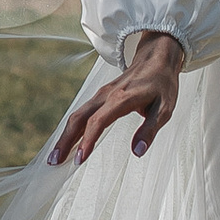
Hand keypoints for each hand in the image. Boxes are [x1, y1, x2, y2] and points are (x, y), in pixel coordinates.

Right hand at [52, 31, 183, 168]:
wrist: (157, 58)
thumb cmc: (162, 84)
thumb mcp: (165, 108)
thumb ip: (150, 130)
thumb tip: (138, 152)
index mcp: (122, 98)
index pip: (98, 121)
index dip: (87, 140)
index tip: (79, 160)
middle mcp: (106, 95)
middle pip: (79, 118)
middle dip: (65, 140)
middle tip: (54, 162)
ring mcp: (101, 94)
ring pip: (77, 115)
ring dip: (65, 136)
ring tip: (55, 157)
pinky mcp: (100, 96)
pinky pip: (82, 112)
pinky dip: (71, 128)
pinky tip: (68, 141)